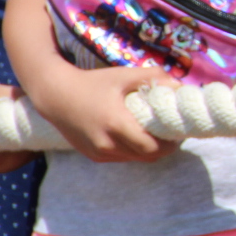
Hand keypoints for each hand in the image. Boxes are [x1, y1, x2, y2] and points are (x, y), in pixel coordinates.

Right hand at [29, 65, 181, 162]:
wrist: (55, 95)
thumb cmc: (92, 83)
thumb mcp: (123, 76)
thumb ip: (153, 77)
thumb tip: (180, 84)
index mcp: (116, 124)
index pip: (151, 147)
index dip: (169, 144)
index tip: (177, 133)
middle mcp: (106, 143)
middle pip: (146, 157)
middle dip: (162, 148)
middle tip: (170, 135)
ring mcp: (98, 152)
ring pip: (134, 159)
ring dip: (147, 151)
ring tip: (155, 135)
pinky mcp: (93, 155)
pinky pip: (120, 158)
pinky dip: (131, 151)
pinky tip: (134, 136)